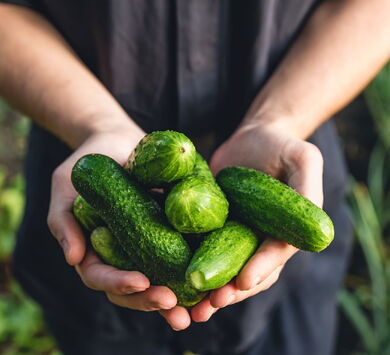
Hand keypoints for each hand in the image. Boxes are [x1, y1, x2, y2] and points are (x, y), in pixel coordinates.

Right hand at [46, 128, 183, 322]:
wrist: (120, 141)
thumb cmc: (89, 162)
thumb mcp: (67, 186)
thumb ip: (64, 220)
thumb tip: (73, 259)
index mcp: (95, 249)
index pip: (101, 276)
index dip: (119, 283)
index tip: (141, 281)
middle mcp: (122, 253)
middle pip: (133, 288)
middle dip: (151, 300)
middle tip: (172, 303)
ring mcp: (146, 244)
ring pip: (160, 279)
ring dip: (177, 297)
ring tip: (197, 308)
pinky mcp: (169, 232)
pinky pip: (182, 254)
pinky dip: (194, 269)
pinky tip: (210, 281)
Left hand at [188, 120, 323, 322]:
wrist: (251, 140)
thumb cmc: (280, 146)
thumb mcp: (302, 157)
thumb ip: (308, 186)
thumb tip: (316, 226)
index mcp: (288, 231)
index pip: (276, 254)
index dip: (262, 268)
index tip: (242, 281)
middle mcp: (263, 240)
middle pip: (250, 271)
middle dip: (233, 290)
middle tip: (212, 303)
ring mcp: (238, 236)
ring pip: (227, 269)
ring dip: (212, 289)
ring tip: (194, 307)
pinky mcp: (216, 228)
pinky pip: (206, 252)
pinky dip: (196, 268)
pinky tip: (177, 282)